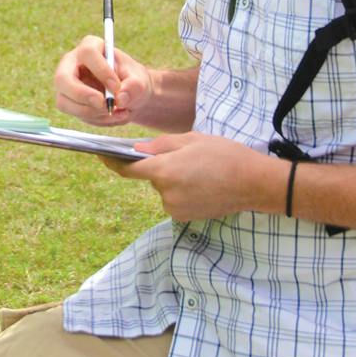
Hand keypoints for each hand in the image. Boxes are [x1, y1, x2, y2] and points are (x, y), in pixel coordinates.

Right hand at [53, 35, 151, 126]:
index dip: (101, 70)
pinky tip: (112, 115)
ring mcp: (67, 85)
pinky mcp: (68, 102)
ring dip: (92, 112)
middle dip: (82, 95)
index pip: (87, 53)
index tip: (117, 87)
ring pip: (65, 102)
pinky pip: (75, 114)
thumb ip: (134, 86)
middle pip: (62, 78)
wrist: (129, 96)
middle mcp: (72, 64)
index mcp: (90, 47)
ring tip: (117, 111)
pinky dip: (96, 119)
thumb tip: (120, 98)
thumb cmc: (132, 81)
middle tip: (104, 105)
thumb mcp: (139, 81)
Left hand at [105, 132, 282, 221]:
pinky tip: (203, 183)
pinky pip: (175, 199)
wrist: (255, 183)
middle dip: (161, 165)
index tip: (100, 154)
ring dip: (174, 178)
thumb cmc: (225, 155)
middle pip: (151, 177)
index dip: (112, 161)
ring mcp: (175, 208)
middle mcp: (165, 193)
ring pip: (164, 188)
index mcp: (164, 171)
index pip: (128, 169)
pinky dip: (183, 190)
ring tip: (200, 170)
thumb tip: (138, 150)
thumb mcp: (191, 140)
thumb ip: (161, 145)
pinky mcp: (186, 216)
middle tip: (186, 156)